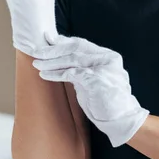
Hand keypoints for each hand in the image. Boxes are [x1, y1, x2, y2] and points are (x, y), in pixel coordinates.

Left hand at [31, 33, 149, 147]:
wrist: (122, 119)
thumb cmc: (107, 101)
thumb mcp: (94, 79)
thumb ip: (81, 68)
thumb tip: (60, 59)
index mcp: (107, 56)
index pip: (81, 43)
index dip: (62, 41)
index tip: (46, 40)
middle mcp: (107, 59)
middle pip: (75, 48)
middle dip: (53, 50)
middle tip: (36, 52)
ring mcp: (103, 69)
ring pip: (72, 59)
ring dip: (51, 62)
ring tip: (37, 64)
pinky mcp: (97, 81)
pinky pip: (72, 74)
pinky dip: (56, 74)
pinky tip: (45, 75)